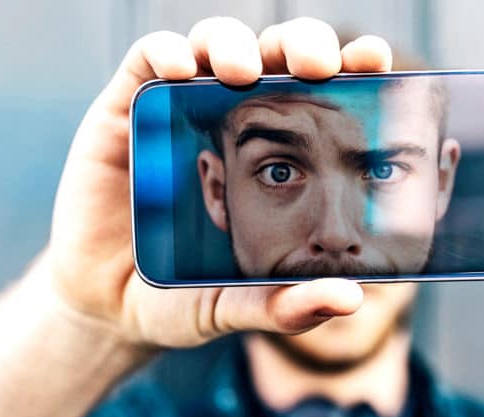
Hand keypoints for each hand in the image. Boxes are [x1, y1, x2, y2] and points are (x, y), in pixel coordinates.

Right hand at [42, 17, 393, 347]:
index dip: (351, 69)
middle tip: (317, 65)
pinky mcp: (126, 109)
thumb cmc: (182, 296)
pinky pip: (148, 59)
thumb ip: (286, 305)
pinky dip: (168, 53)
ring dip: (234, 44)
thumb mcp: (238, 305)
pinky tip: (181, 71)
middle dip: (301, 44)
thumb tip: (349, 299)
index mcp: (275, 154)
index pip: (321, 95)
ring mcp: (179, 111)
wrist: (109, 304)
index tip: (375, 63)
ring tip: (242, 72)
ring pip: (217, 44)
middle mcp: (232, 121)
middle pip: (276, 56)